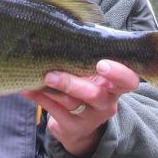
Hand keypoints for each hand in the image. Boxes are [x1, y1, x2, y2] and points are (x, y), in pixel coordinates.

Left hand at [21, 60, 139, 157]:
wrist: (80, 127)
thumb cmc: (88, 88)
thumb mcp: (95, 77)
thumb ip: (90, 59)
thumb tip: (73, 29)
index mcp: (116, 87)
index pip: (128, 81)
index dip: (119, 73)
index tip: (101, 64)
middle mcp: (106, 103)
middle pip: (94, 94)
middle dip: (73, 84)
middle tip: (52, 74)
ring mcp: (90, 118)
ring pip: (71, 102)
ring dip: (53, 89)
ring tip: (40, 76)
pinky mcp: (72, 128)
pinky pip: (55, 111)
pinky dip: (41, 98)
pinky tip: (28, 89)